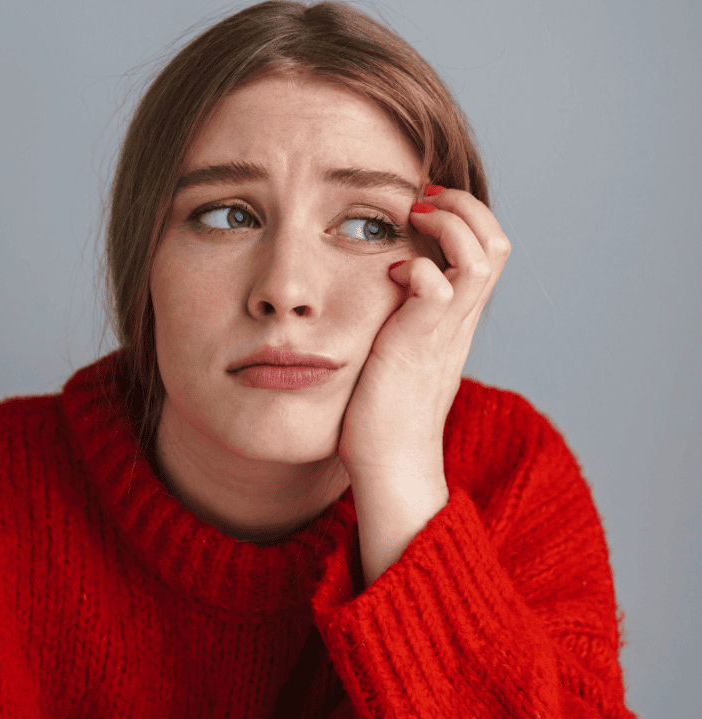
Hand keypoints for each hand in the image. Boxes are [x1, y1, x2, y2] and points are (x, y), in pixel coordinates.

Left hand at [337, 187, 510, 585]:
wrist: (390, 466)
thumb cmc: (384, 413)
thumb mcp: (401, 353)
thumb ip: (403, 320)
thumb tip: (381, 288)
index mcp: (458, 320)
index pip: (488, 250)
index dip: (465, 216)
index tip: (423, 206)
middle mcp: (461, 321)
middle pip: (498, 242)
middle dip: (464, 205)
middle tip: (420, 201)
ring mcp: (445, 332)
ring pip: (481, 255)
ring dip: (449, 223)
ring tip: (411, 219)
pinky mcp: (420, 345)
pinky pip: (439, 286)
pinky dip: (416, 266)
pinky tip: (388, 275)